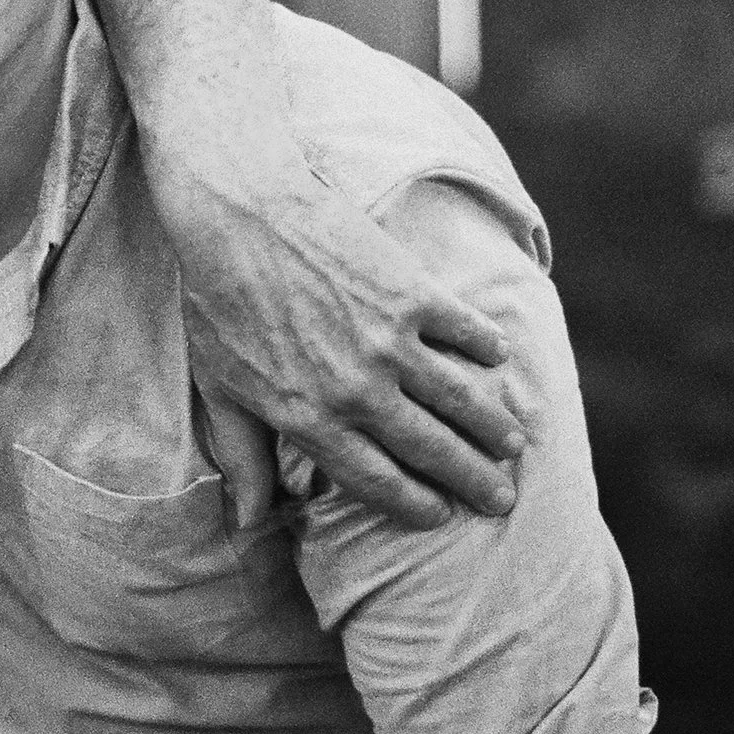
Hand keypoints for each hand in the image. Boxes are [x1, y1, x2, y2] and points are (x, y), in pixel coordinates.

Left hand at [174, 165, 524, 528]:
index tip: (440, 517)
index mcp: (308, 418)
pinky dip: (488, 348)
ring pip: (462, 401)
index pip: (377, 482)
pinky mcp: (413, 293)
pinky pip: (467, 332)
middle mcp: (356, 389)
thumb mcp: (218, 386)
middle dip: (473, 481)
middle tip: (501, 498)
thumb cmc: (217, 300)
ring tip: (515, 445)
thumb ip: (241, 456)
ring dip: (495, 428)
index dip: (415, 506)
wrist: (238, 212)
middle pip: (432, 451)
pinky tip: (498, 359)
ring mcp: (390, 341)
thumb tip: (249, 520)